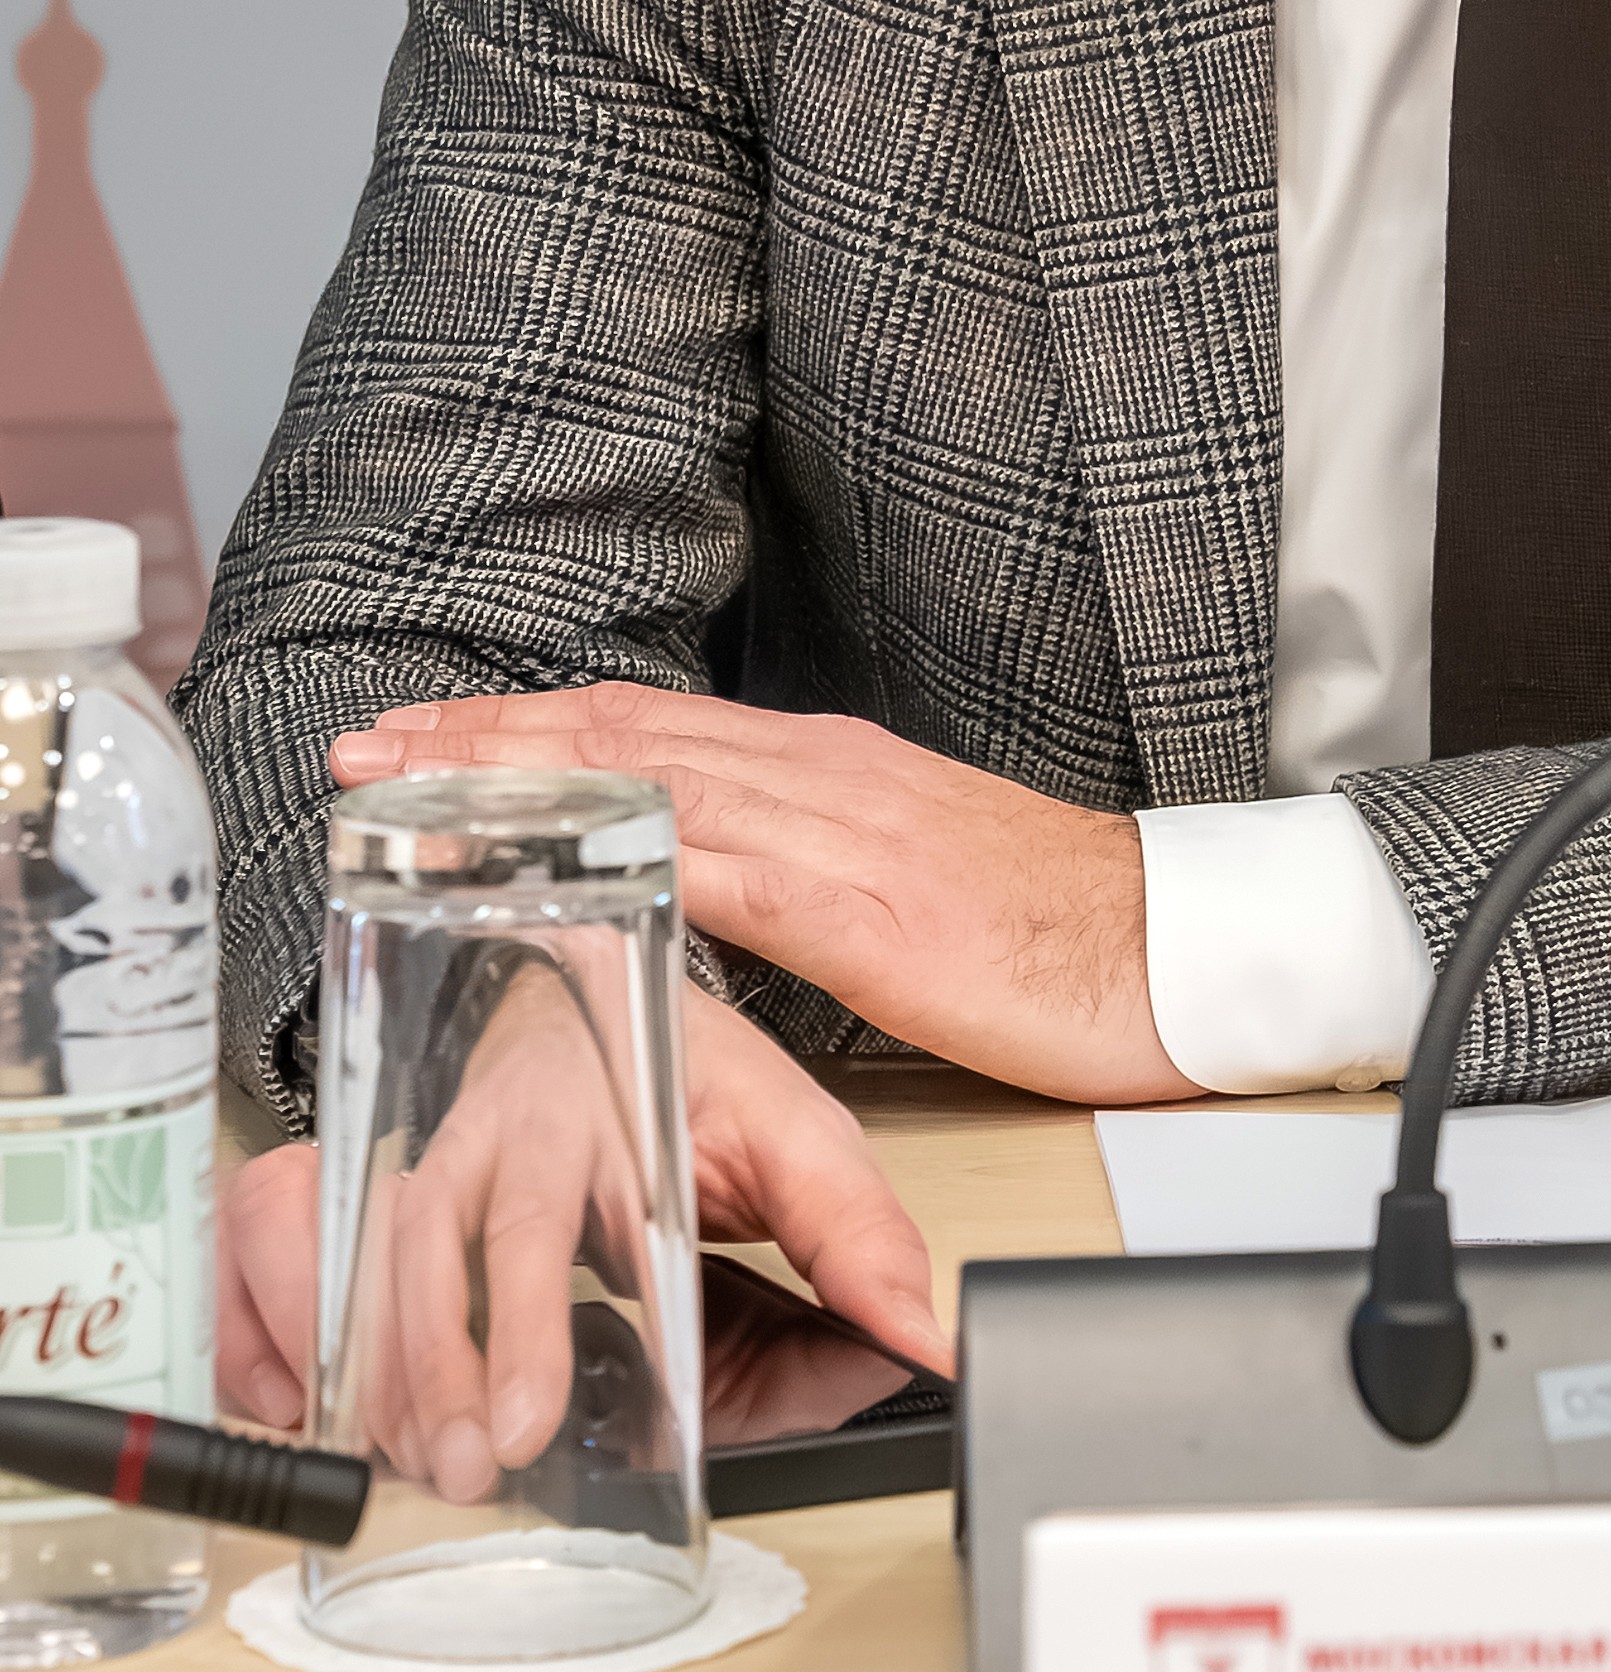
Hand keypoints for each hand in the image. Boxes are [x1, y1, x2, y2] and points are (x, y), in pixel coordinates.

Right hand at [219, 983, 947, 1460]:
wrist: (586, 978)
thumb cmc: (689, 1069)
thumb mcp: (799, 1127)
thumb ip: (858, 1232)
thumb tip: (920, 1333)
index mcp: (600, 1106)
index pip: (549, 1215)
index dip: (522, 1320)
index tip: (525, 1414)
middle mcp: (505, 1134)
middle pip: (448, 1245)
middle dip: (450, 1365)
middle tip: (473, 1462)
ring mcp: (444, 1161)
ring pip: (387, 1259)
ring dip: (399, 1373)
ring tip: (428, 1468)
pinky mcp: (407, 1197)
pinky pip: (346, 1265)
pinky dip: (354, 1348)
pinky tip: (377, 1422)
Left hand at [327, 684, 1198, 1103]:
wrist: (1178, 945)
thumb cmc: (1062, 927)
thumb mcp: (915, 876)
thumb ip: (818, 863)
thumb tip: (728, 877)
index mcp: (831, 770)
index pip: (648, 726)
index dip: (528, 726)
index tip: (429, 736)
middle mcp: (822, 777)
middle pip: (621, 734)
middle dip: (486, 737)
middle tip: (373, 748)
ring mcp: (840, 835)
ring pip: (647, 778)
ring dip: (519, 777)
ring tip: (414, 787)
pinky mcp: (865, 911)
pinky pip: (723, 873)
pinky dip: (624, 856)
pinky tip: (556, 863)